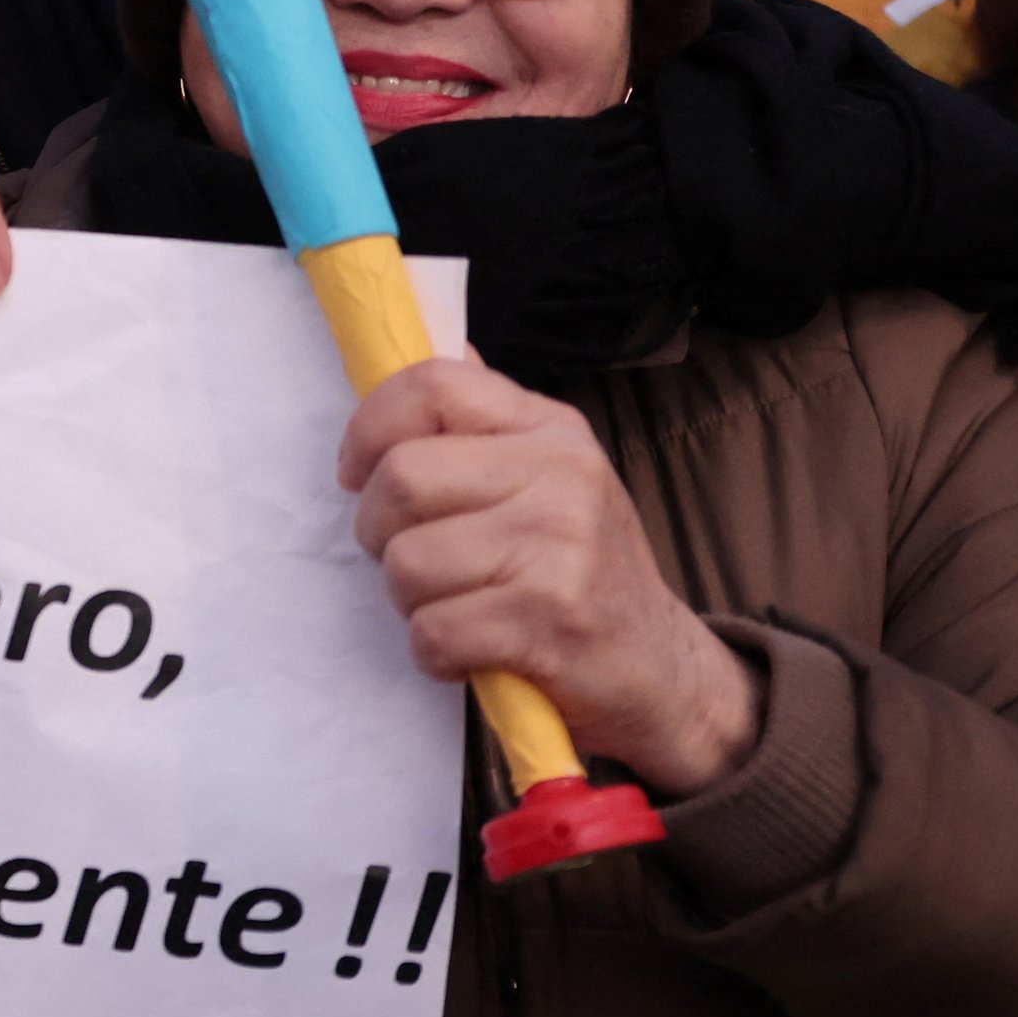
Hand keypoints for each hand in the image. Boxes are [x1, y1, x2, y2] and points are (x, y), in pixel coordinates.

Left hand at [340, 359, 761, 794]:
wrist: (662, 669)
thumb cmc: (579, 570)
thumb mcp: (549, 478)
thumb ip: (484, 425)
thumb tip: (432, 347)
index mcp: (551, 430)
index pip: (432, 385)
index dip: (368, 429)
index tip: (356, 473)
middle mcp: (563, 475)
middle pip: (400, 478)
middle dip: (379, 531)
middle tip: (413, 560)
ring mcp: (561, 547)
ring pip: (406, 563)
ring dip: (409, 600)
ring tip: (458, 606)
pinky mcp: (551, 621)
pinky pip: (432, 632)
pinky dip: (434, 653)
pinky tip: (474, 650)